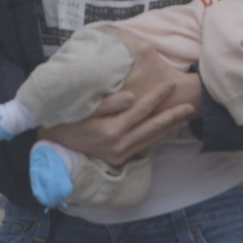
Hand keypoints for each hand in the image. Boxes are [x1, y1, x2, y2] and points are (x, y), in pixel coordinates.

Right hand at [39, 39, 198, 166]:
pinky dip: (157, 138)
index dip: (157, 96)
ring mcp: (119, 154)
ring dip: (169, 127)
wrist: (51, 147)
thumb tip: (132, 96)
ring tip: (184, 117)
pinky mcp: (118, 158)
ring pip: (151, 139)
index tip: (171, 84)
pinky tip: (166, 130)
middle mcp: (118, 145)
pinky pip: (144, 147)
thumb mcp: (82, 109)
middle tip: (190, 105)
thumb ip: (107, 103)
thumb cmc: (64, 121)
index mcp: (111, 130)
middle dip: (173, 115)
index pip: (141, 110)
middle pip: (152, 127)